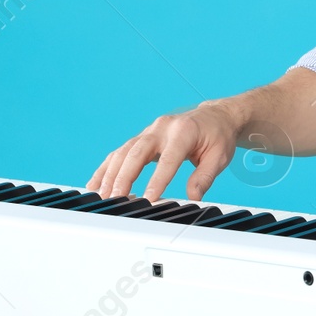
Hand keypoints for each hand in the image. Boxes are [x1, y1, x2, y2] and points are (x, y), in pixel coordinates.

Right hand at [87, 101, 243, 201]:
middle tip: (116, 199)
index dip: (157, 179)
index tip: (148, 199)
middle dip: (124, 177)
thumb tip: (193, 198)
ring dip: (110, 174)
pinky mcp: (142, 137)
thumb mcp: (219, 156)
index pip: (168, 158)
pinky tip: (96, 183)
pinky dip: (107, 168)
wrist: (215, 117)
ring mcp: (150, 131)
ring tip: (102, 196)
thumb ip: (205, 177)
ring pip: (124, 151)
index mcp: (184, 131)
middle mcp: (162, 128)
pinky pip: (121, 152)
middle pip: (137, 152)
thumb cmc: (218, 136)